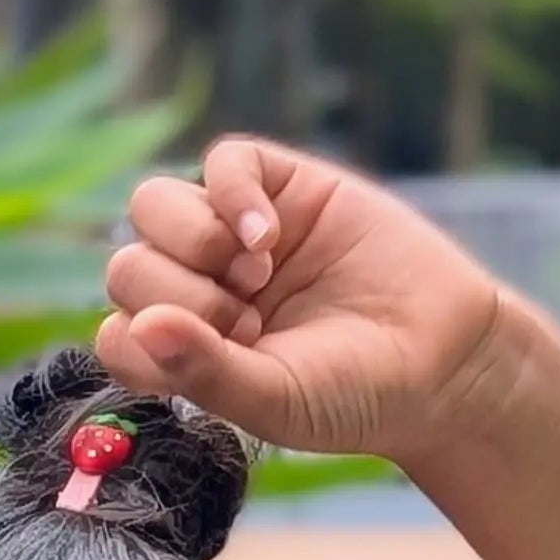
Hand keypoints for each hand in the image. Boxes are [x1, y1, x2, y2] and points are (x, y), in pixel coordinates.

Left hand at [96, 134, 528, 466]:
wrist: (441, 357)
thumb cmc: (353, 394)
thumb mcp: (271, 398)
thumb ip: (202, 370)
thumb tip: (136, 326)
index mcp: (188, 351)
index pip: (118, 333)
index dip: (149, 342)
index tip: (218, 360)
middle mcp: (201, 289)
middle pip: (127, 265)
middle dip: (179, 294)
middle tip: (247, 320)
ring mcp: (235, 236)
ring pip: (154, 203)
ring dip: (191, 238)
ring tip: (255, 273)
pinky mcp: (281, 186)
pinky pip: (222, 160)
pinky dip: (233, 192)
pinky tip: (270, 234)